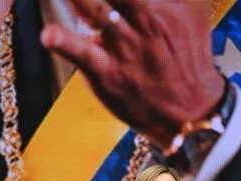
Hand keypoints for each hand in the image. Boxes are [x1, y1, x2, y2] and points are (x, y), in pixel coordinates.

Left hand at [41, 0, 225, 145]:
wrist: (191, 110)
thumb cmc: (185, 55)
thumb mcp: (191, 9)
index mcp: (163, 2)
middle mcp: (144, 17)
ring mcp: (124, 46)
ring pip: (92, 6)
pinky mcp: (108, 73)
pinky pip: (84, 55)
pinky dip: (65, 43)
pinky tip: (49, 35)